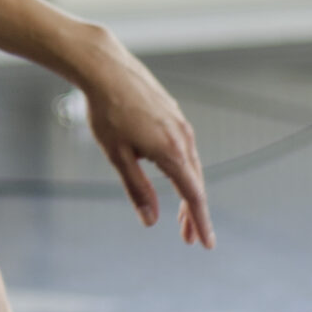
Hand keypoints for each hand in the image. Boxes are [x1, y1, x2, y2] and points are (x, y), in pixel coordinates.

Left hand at [70, 27, 214, 248]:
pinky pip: (184, 148)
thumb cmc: (106, 111)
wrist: (105, 67)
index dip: (200, 222)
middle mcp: (183, 137)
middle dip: (193, 213)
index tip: (206, 244)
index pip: (193, 195)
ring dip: (187, 191)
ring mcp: (180, 124)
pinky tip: (170, 176)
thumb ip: (136, 189)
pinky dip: (181, 169)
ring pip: (190, 165)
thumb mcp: (117, 155)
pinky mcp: (173, 114)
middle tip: (189, 238)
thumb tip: (151, 220)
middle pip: (195, 183)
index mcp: (172, 151)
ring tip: (180, 215)